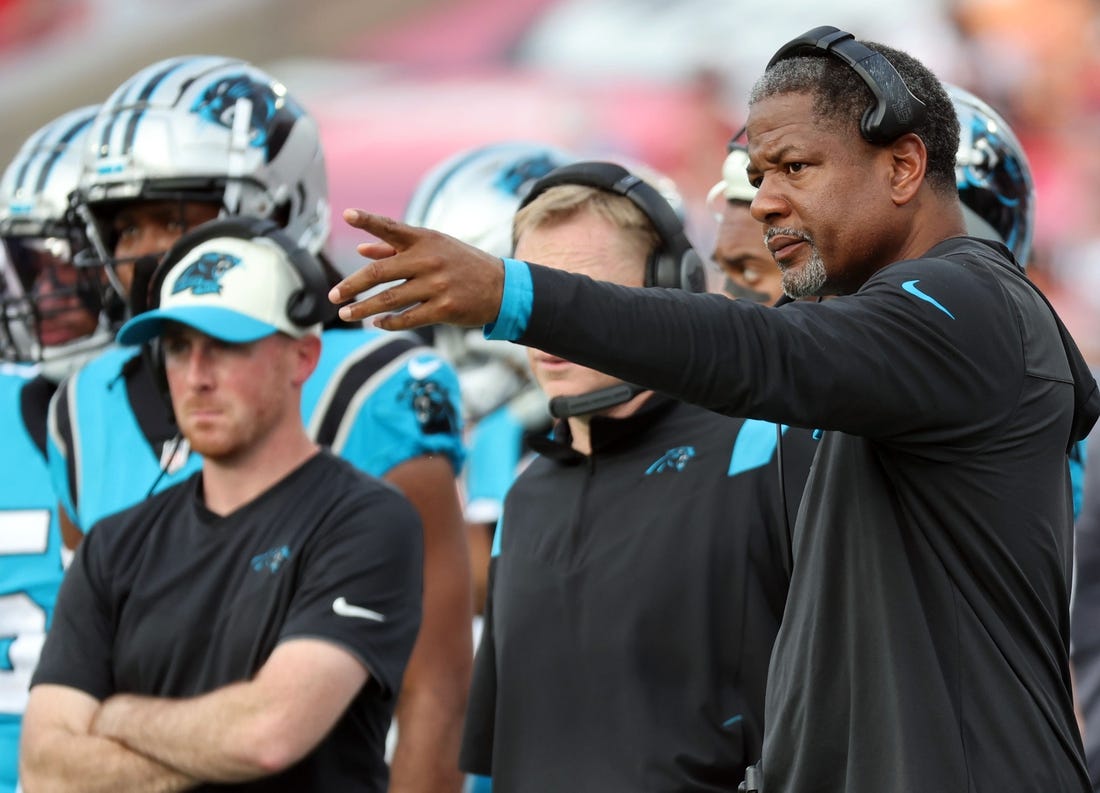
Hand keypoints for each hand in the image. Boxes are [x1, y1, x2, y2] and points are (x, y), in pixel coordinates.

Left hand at [330, 210, 506, 329]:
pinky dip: (389, 322)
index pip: (392, 227)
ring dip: (364, 308)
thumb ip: (396, 248)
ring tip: (345, 313)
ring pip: (391, 299)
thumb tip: (362, 249)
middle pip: (381, 271)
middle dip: (353, 284)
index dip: (368, 220)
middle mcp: (430, 259)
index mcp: (426, 239)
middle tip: (333, 294)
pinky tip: (376, 323)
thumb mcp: (434, 249)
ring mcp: (437, 285)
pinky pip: (409, 318)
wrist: (502, 287)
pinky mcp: (445, 309)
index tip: (347, 214)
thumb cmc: (461, 264)